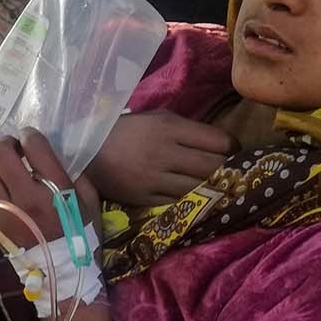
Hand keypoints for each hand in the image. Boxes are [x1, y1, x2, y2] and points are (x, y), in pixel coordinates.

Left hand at [0, 128, 99, 249]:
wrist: (63, 273)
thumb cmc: (79, 233)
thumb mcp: (88, 199)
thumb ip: (74, 172)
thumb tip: (51, 153)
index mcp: (55, 190)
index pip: (34, 146)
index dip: (28, 134)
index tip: (28, 138)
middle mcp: (26, 198)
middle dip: (4, 143)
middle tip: (11, 149)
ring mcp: (4, 212)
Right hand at [85, 110, 235, 207]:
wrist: (86, 150)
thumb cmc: (127, 130)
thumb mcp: (156, 118)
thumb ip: (187, 128)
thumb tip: (220, 144)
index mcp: (170, 128)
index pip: (219, 141)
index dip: (233, 148)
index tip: (234, 153)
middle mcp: (164, 153)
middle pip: (213, 166)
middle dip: (227, 170)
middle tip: (230, 172)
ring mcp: (154, 178)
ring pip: (199, 187)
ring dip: (211, 188)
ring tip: (216, 186)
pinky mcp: (144, 198)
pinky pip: (178, 202)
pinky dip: (188, 199)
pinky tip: (192, 195)